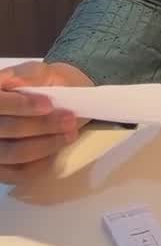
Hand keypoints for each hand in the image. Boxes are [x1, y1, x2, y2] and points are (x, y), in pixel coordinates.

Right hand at [0, 61, 92, 183]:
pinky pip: (18, 173)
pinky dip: (39, 164)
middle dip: (41, 126)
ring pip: (13, 153)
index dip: (20, 106)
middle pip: (5, 129)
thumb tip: (16, 81)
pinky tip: (56, 153)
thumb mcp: (41, 72)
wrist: (58, 98)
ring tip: (69, 134)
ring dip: (45, 145)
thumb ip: (29, 75)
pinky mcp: (3, 168)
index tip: (48, 105)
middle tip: (69, 120)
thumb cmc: (45, 85)